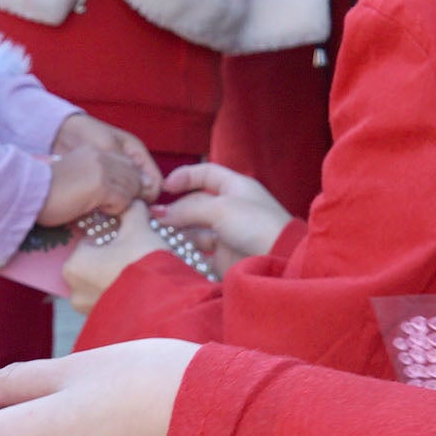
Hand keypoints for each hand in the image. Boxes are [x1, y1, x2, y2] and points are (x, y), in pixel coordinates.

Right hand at [38, 141, 147, 227]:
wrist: (27, 193)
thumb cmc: (46, 193)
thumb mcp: (76, 179)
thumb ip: (98, 179)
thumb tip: (123, 194)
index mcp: (94, 151)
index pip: (128, 164)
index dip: (131, 183)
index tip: (121, 198)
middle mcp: (101, 156)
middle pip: (135, 175)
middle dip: (132, 194)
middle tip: (116, 208)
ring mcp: (101, 169)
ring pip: (133, 188)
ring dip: (122, 202)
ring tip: (103, 209)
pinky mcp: (100, 185)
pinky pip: (124, 201)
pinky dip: (115, 209)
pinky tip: (97, 210)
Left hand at [53, 113, 160, 200]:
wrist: (60, 134)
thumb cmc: (85, 133)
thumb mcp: (107, 146)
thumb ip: (126, 167)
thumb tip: (150, 190)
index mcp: (137, 155)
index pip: (155, 182)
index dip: (149, 196)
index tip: (135, 205)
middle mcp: (131, 168)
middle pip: (144, 194)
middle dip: (134, 203)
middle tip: (118, 208)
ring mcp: (118, 177)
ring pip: (129, 199)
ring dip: (122, 206)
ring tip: (108, 208)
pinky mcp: (104, 186)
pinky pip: (114, 200)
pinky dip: (110, 206)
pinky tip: (100, 208)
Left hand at [59, 201, 182, 313]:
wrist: (164, 304)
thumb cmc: (144, 264)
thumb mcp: (138, 228)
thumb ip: (131, 210)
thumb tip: (132, 201)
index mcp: (73, 265)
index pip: (90, 240)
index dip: (111, 235)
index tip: (128, 236)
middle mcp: (73, 290)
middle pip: (94, 262)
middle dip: (113, 256)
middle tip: (136, 252)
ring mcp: (87, 310)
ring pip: (102, 282)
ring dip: (117, 275)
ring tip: (140, 270)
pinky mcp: (104, 323)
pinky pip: (110, 299)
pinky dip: (121, 292)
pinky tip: (139, 287)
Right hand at [159, 161, 291, 271]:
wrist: (281, 262)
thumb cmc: (256, 225)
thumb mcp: (220, 208)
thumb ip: (188, 209)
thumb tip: (160, 214)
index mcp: (237, 187)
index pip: (206, 173)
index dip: (185, 176)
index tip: (163, 186)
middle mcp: (231, 208)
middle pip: (196, 203)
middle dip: (175, 208)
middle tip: (153, 217)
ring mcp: (227, 233)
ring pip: (195, 228)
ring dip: (177, 231)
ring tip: (158, 235)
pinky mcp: (224, 256)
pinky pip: (198, 251)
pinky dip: (185, 251)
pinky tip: (171, 250)